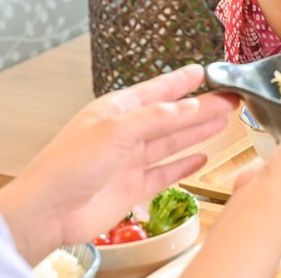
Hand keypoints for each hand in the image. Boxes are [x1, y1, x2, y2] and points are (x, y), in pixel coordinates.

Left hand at [0, 64, 235, 261]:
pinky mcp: (134, 188)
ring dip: (198, 131)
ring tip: (223, 119)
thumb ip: (156, 118)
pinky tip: (202, 157)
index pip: (157, 91)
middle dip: (201, 106)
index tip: (204, 71)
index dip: (181, 81)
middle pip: (172, 116)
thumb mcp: (115, 131)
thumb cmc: (68, 165)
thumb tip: (189, 106)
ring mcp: (130, 161)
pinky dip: (185, 165)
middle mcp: (125, 133)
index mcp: (116, 111)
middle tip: (230, 97)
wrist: (50, 210)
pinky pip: (166, 173)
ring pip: (172, 142)